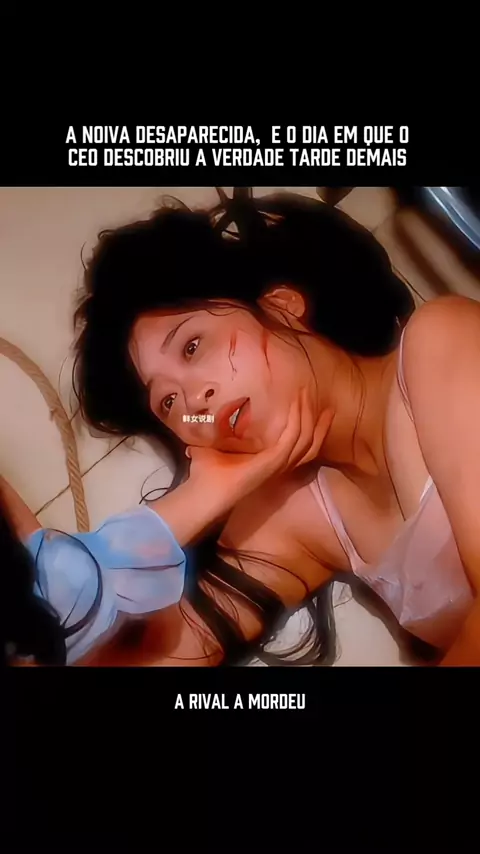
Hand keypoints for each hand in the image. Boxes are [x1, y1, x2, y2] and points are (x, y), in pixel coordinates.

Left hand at [186, 387, 333, 512]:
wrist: (201, 493)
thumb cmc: (205, 474)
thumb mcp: (215, 445)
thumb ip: (218, 430)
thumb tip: (205, 412)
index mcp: (270, 463)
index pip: (300, 446)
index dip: (310, 427)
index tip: (311, 406)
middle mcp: (279, 466)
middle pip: (311, 443)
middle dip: (318, 421)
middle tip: (319, 399)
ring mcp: (278, 465)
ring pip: (306, 439)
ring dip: (308, 415)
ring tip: (307, 396)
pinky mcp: (273, 463)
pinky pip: (292, 439)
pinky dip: (296, 421)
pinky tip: (296, 405)